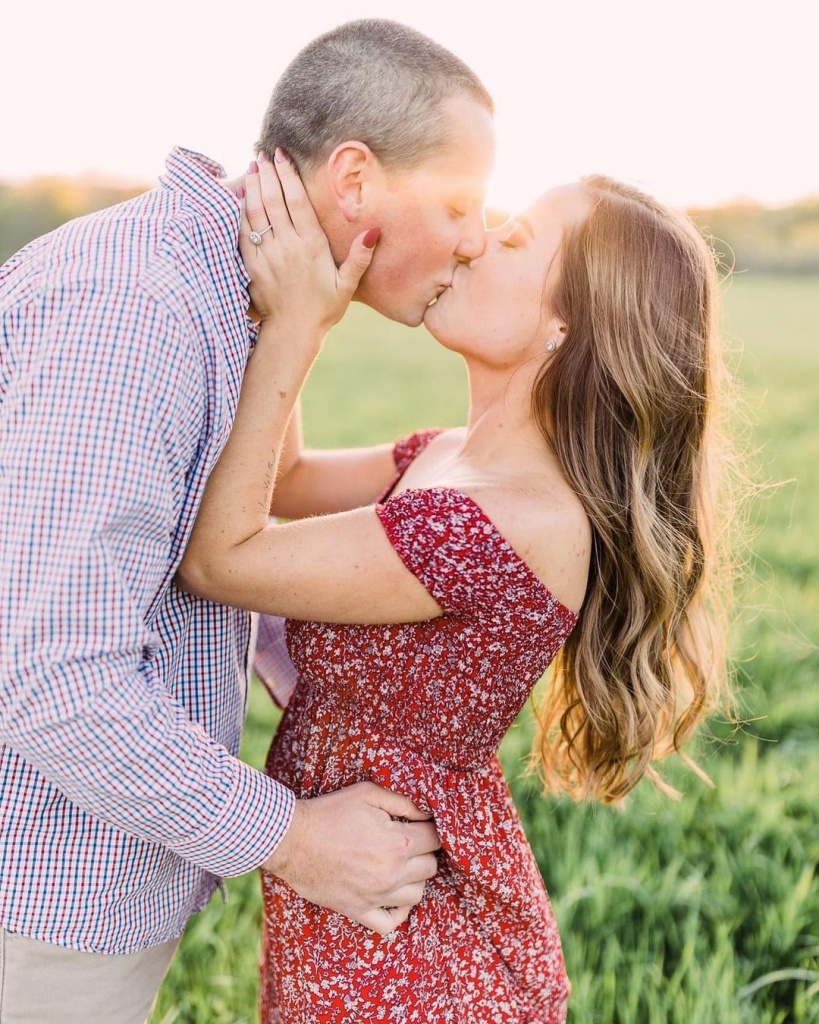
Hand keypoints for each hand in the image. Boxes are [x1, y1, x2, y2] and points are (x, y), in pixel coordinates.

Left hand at [240, 149, 378, 336]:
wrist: (293, 332)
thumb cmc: (323, 308)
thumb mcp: (347, 285)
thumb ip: (360, 257)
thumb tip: (373, 231)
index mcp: (311, 246)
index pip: (296, 202)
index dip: (288, 176)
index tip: (281, 156)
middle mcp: (287, 246)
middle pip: (273, 200)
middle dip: (267, 174)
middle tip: (262, 154)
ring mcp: (267, 255)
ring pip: (255, 212)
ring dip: (252, 187)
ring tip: (251, 167)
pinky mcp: (252, 265)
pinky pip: (243, 232)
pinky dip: (239, 211)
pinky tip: (239, 197)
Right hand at [262, 781, 440, 934]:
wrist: (293, 840)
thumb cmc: (330, 812)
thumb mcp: (368, 793)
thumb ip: (403, 802)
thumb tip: (427, 813)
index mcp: (397, 842)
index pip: (435, 840)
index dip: (430, 829)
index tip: (420, 825)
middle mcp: (392, 873)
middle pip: (430, 868)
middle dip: (424, 852)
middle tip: (408, 842)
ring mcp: (376, 896)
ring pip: (416, 895)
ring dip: (414, 879)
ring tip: (400, 866)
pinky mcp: (358, 910)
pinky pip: (390, 924)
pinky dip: (398, 913)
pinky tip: (393, 897)